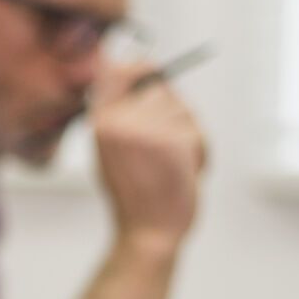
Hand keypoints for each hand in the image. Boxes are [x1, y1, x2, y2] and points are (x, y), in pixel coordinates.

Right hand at [92, 60, 207, 252]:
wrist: (148, 233)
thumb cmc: (133, 194)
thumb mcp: (109, 150)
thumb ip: (117, 112)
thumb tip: (139, 66)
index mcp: (99, 123)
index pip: (114, 69)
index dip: (137, 65)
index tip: (148, 68)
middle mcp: (118, 122)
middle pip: (158, 87)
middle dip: (171, 109)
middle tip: (164, 144)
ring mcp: (146, 130)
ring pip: (182, 109)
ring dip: (187, 133)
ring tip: (173, 163)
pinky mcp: (174, 141)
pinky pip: (196, 130)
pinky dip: (199, 150)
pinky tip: (186, 172)